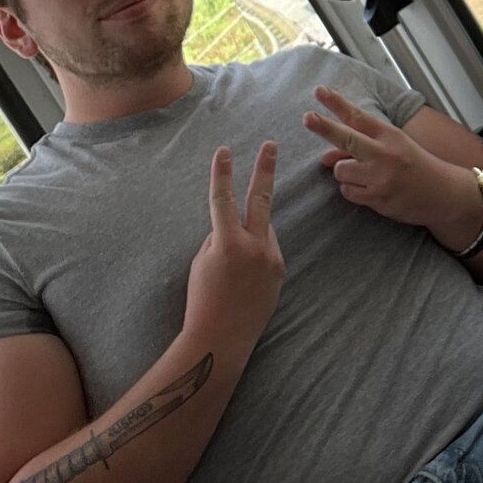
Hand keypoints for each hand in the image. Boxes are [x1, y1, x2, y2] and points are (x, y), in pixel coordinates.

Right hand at [185, 142, 283, 336]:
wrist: (222, 338)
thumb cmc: (202, 299)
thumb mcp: (202, 261)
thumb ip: (220, 236)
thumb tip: (233, 223)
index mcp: (228, 243)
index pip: (223, 198)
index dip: (222, 173)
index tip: (224, 150)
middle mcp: (255, 247)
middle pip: (261, 198)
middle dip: (264, 169)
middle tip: (270, 145)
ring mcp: (271, 258)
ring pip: (262, 230)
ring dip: (249, 234)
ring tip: (233, 267)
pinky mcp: (280, 271)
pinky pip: (267, 250)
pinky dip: (255, 253)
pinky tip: (243, 277)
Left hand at [303, 88, 472, 235]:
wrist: (443, 193)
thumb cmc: (413, 166)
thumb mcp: (391, 148)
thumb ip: (358, 148)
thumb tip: (324, 158)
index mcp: (389, 135)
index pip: (358, 116)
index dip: (336, 103)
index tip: (319, 91)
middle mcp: (385, 153)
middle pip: (347, 138)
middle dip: (324, 127)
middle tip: (307, 117)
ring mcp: (381, 177)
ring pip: (341, 171)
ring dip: (345, 173)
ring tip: (365, 176)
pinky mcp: (379, 198)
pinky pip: (348, 192)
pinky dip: (354, 191)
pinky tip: (371, 190)